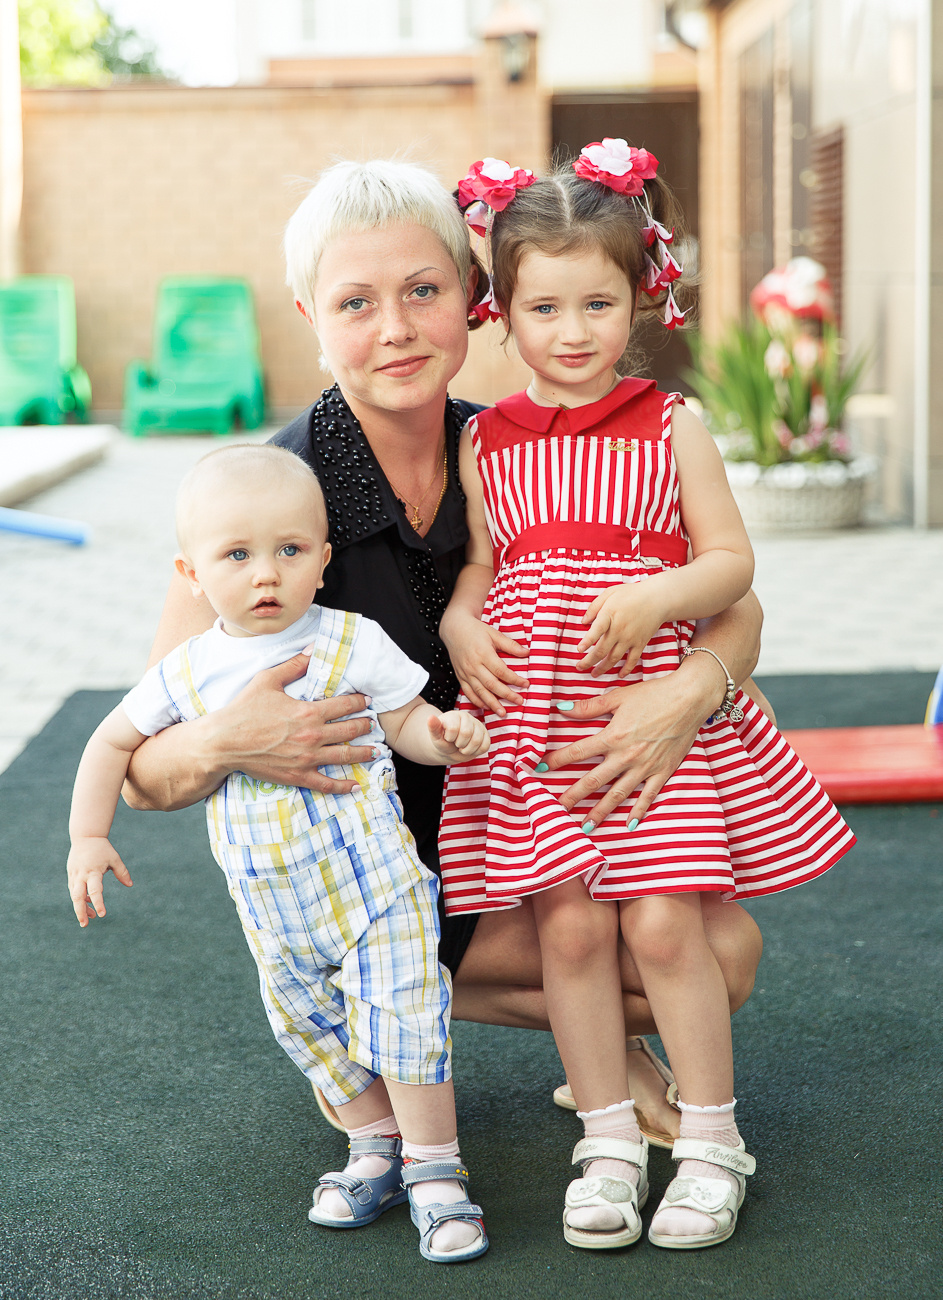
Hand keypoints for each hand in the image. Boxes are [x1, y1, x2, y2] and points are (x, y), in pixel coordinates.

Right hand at [67, 838, 132, 927]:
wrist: (85, 837)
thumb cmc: (102, 848)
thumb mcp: (114, 859)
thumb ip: (122, 872)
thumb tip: (130, 885)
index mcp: (93, 871)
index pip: (95, 890)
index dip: (98, 903)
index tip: (102, 914)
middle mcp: (81, 875)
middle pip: (77, 897)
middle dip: (80, 912)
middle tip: (85, 925)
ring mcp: (74, 875)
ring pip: (74, 896)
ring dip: (81, 908)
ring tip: (90, 918)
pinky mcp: (71, 875)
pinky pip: (74, 890)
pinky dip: (79, 898)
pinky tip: (88, 903)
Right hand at [209, 653, 375, 792]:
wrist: (224, 742)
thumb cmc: (244, 710)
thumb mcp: (268, 680)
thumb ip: (294, 665)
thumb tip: (312, 649)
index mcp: (308, 712)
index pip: (344, 706)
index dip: (359, 702)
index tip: (367, 701)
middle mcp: (313, 736)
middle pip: (350, 730)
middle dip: (366, 726)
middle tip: (374, 724)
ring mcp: (307, 758)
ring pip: (345, 756)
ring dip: (363, 753)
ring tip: (375, 751)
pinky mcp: (298, 775)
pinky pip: (326, 784)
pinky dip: (343, 786)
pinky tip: (356, 786)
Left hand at [428, 710, 490, 761]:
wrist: (451, 748)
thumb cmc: (442, 741)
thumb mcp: (436, 736)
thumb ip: (433, 728)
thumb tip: (430, 717)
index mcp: (454, 715)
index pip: (454, 728)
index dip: (450, 738)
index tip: (447, 738)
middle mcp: (467, 717)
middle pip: (466, 733)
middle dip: (459, 744)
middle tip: (455, 744)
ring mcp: (478, 725)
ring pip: (477, 740)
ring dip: (467, 750)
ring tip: (462, 747)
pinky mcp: (486, 734)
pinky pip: (485, 746)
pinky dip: (476, 752)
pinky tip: (470, 749)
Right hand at [441, 613, 528, 717]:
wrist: (454, 629)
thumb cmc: (475, 630)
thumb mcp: (494, 634)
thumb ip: (510, 645)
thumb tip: (526, 653)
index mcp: (483, 653)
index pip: (501, 671)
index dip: (515, 680)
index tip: (526, 684)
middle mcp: (473, 665)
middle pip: (492, 684)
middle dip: (507, 695)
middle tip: (519, 701)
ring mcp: (466, 672)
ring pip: (480, 691)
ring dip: (492, 704)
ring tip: (503, 713)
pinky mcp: (460, 677)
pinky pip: (468, 692)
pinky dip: (477, 701)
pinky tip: (486, 707)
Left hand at [544, 674, 708, 828]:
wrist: (690, 698)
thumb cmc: (654, 694)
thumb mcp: (618, 696)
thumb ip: (589, 707)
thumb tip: (561, 710)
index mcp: (613, 736)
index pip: (577, 752)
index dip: (556, 761)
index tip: (538, 769)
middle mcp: (626, 756)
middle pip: (594, 780)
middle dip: (573, 796)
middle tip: (557, 809)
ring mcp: (645, 767)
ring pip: (618, 794)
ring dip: (601, 811)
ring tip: (586, 826)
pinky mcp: (663, 771)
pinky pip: (648, 796)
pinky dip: (639, 811)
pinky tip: (629, 824)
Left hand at [577, 581, 665, 676]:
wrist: (657, 599)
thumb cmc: (631, 594)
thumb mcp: (609, 593)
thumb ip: (594, 607)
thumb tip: (583, 622)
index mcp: (609, 615)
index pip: (595, 632)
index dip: (586, 642)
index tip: (578, 650)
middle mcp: (619, 630)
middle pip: (601, 650)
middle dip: (588, 661)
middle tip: (579, 667)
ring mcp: (630, 638)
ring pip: (614, 658)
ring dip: (602, 668)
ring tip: (594, 674)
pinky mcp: (640, 643)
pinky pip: (632, 660)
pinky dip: (626, 669)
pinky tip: (619, 675)